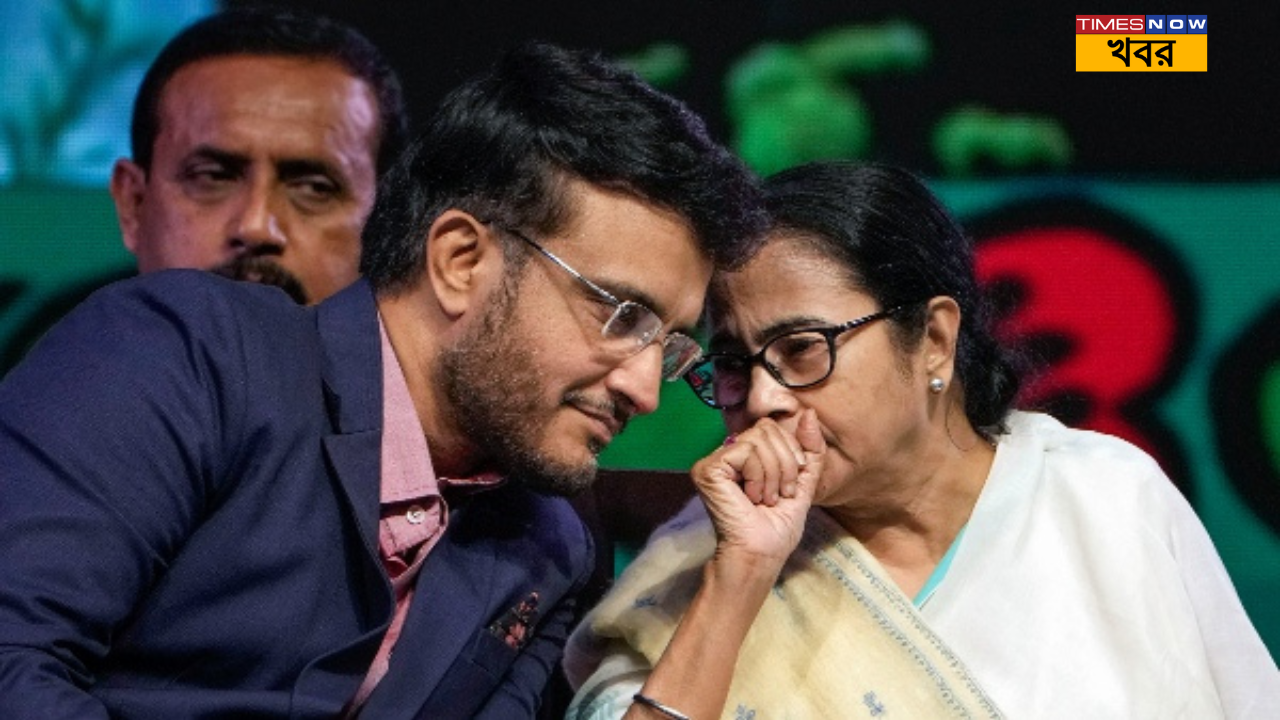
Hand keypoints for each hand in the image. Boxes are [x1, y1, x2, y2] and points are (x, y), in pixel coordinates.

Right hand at [689, 409, 825, 567]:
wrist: (760, 555)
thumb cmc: (777, 528)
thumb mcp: (803, 482)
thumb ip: (810, 449)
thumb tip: (809, 413)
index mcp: (745, 456)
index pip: (771, 428)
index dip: (790, 452)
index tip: (791, 486)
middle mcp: (726, 454)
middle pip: (766, 429)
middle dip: (784, 464)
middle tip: (778, 495)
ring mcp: (714, 460)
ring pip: (758, 439)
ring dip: (773, 474)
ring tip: (765, 499)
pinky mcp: (708, 468)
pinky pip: (746, 450)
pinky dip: (759, 476)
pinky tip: (751, 497)